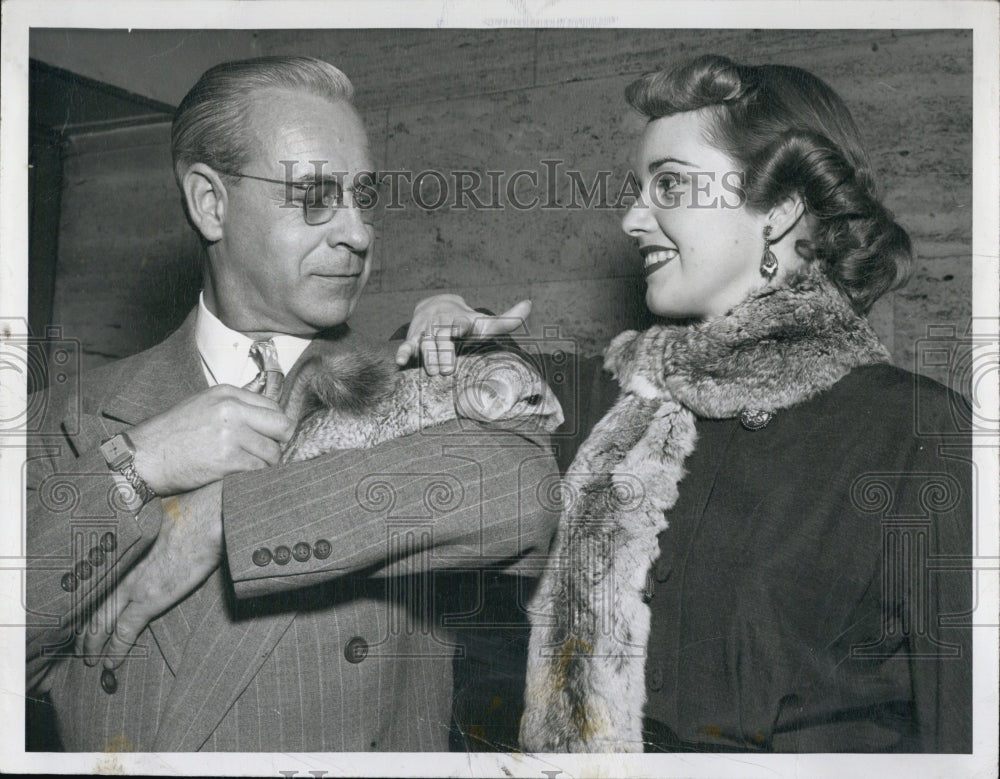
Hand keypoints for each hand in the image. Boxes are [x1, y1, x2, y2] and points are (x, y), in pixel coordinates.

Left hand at [78, 481, 222, 669]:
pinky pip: (124, 632)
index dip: (90, 601)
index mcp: (125, 549)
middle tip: (81, 647)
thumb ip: (151, 530)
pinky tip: (111, 664)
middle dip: (85, 630)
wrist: (208, 517)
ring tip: (91, 661)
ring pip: (101, 622)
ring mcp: (134, 585)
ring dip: (94, 645)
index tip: (86, 613)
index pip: (98, 581)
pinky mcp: (150, 599)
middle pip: (93, 604)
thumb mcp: (161, 517)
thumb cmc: (194, 512)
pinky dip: (115, 651)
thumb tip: (156, 529)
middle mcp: (123, 569)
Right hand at [129, 384, 295, 494]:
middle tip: (267, 453)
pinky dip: (254, 476)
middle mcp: (232, 410)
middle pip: (282, 427)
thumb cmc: (172, 433)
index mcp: (227, 394)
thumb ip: (234, 407)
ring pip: (273, 453)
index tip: (269, 437)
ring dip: (266, 464)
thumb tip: (266, 419)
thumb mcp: (203, 406)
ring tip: (248, 467)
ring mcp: (231, 435)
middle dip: (280, 442)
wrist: (144, 456)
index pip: (274, 407)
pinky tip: (240, 475)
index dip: (275, 425)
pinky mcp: (227, 460)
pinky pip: (258, 470)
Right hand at [395, 294, 531, 375]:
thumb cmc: (466, 323)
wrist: (436, 307)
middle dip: (443, 353)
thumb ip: (507, 319)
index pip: (459, 322)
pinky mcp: (414, 338)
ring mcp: (426, 331)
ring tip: (433, 373)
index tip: (460, 328)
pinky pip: (407, 345)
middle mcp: (441, 324)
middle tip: (447, 370)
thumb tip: (529, 305)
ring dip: (428, 358)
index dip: (460, 325)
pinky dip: (403, 352)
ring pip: (425, 345)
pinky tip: (401, 361)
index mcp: (460, 320)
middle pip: (441, 338)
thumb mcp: (485, 323)